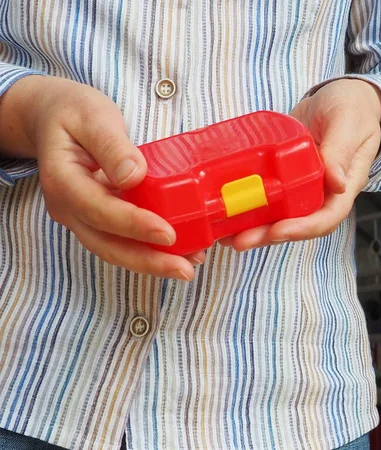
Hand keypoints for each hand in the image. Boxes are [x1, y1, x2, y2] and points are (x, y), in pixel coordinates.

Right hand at [0, 76, 202, 279]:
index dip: (133, 224)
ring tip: (187, 266)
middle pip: (106, 243)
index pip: (99, 209)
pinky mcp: (97, 217)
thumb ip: (112, 145)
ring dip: (150, 262)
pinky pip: (121, 240)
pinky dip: (147, 249)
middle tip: (185, 269)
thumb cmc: (72, 112)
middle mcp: (68, 206)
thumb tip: (134, 176)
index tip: (167, 233)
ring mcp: (81, 216)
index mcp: (62, 180)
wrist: (50, 117)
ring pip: (113, 249)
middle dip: (147, 260)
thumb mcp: (93, 116)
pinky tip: (178, 251)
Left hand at [220, 78, 380, 250]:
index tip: (276, 231)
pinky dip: (248, 207)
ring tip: (225, 236)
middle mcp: (322, 192)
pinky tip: (226, 212)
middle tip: (239, 241)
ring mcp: (302, 186)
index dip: (301, 229)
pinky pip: (268, 196)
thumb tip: (337, 184)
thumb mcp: (347, 124)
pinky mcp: (284, 176)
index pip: (326, 218)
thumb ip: (340, 151)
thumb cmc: (352, 107)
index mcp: (343, 185)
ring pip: (279, 215)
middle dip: (268, 235)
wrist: (338, 97)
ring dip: (254, 228)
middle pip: (297, 224)